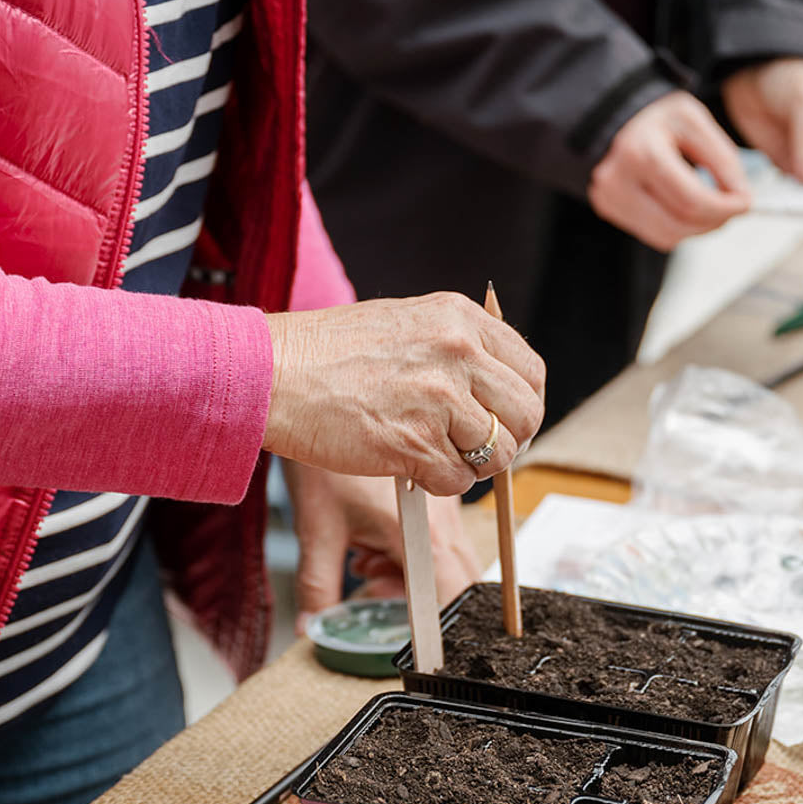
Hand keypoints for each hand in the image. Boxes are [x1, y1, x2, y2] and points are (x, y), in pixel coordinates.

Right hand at [263, 293, 544, 495]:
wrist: (272, 373)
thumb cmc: (327, 353)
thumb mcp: (405, 323)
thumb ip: (454, 348)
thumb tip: (496, 390)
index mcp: (460, 320)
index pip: (530, 371)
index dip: (522, 404)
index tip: (505, 420)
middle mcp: (457, 354)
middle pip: (526, 415)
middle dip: (506, 441)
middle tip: (476, 449)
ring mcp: (439, 399)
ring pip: (496, 454)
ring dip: (470, 466)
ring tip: (433, 455)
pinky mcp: (415, 444)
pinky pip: (457, 482)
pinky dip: (438, 483)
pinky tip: (409, 467)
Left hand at [284, 463, 480, 632]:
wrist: (321, 403)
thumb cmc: (320, 463)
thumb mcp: (317, 530)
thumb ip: (317, 587)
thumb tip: (308, 629)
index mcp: (419, 535)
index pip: (452, 596)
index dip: (438, 624)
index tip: (414, 636)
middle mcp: (443, 519)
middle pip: (455, 581)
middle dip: (416, 597)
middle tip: (371, 585)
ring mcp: (444, 503)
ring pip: (447, 559)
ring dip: (411, 572)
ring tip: (364, 557)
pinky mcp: (436, 493)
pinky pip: (439, 536)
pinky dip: (410, 548)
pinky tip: (373, 534)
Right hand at [587, 90, 750, 250]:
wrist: (617, 117)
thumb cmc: (660, 118)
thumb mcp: (695, 122)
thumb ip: (722, 159)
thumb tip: (742, 199)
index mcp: (641, 152)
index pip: (690, 199)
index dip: (724, 208)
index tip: (745, 202)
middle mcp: (618, 180)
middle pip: (679, 224)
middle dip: (715, 221)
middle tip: (733, 208)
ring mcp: (609, 198)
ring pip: (667, 237)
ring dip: (698, 229)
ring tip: (713, 208)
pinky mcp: (609, 209)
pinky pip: (654, 235)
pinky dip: (680, 228)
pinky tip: (687, 208)